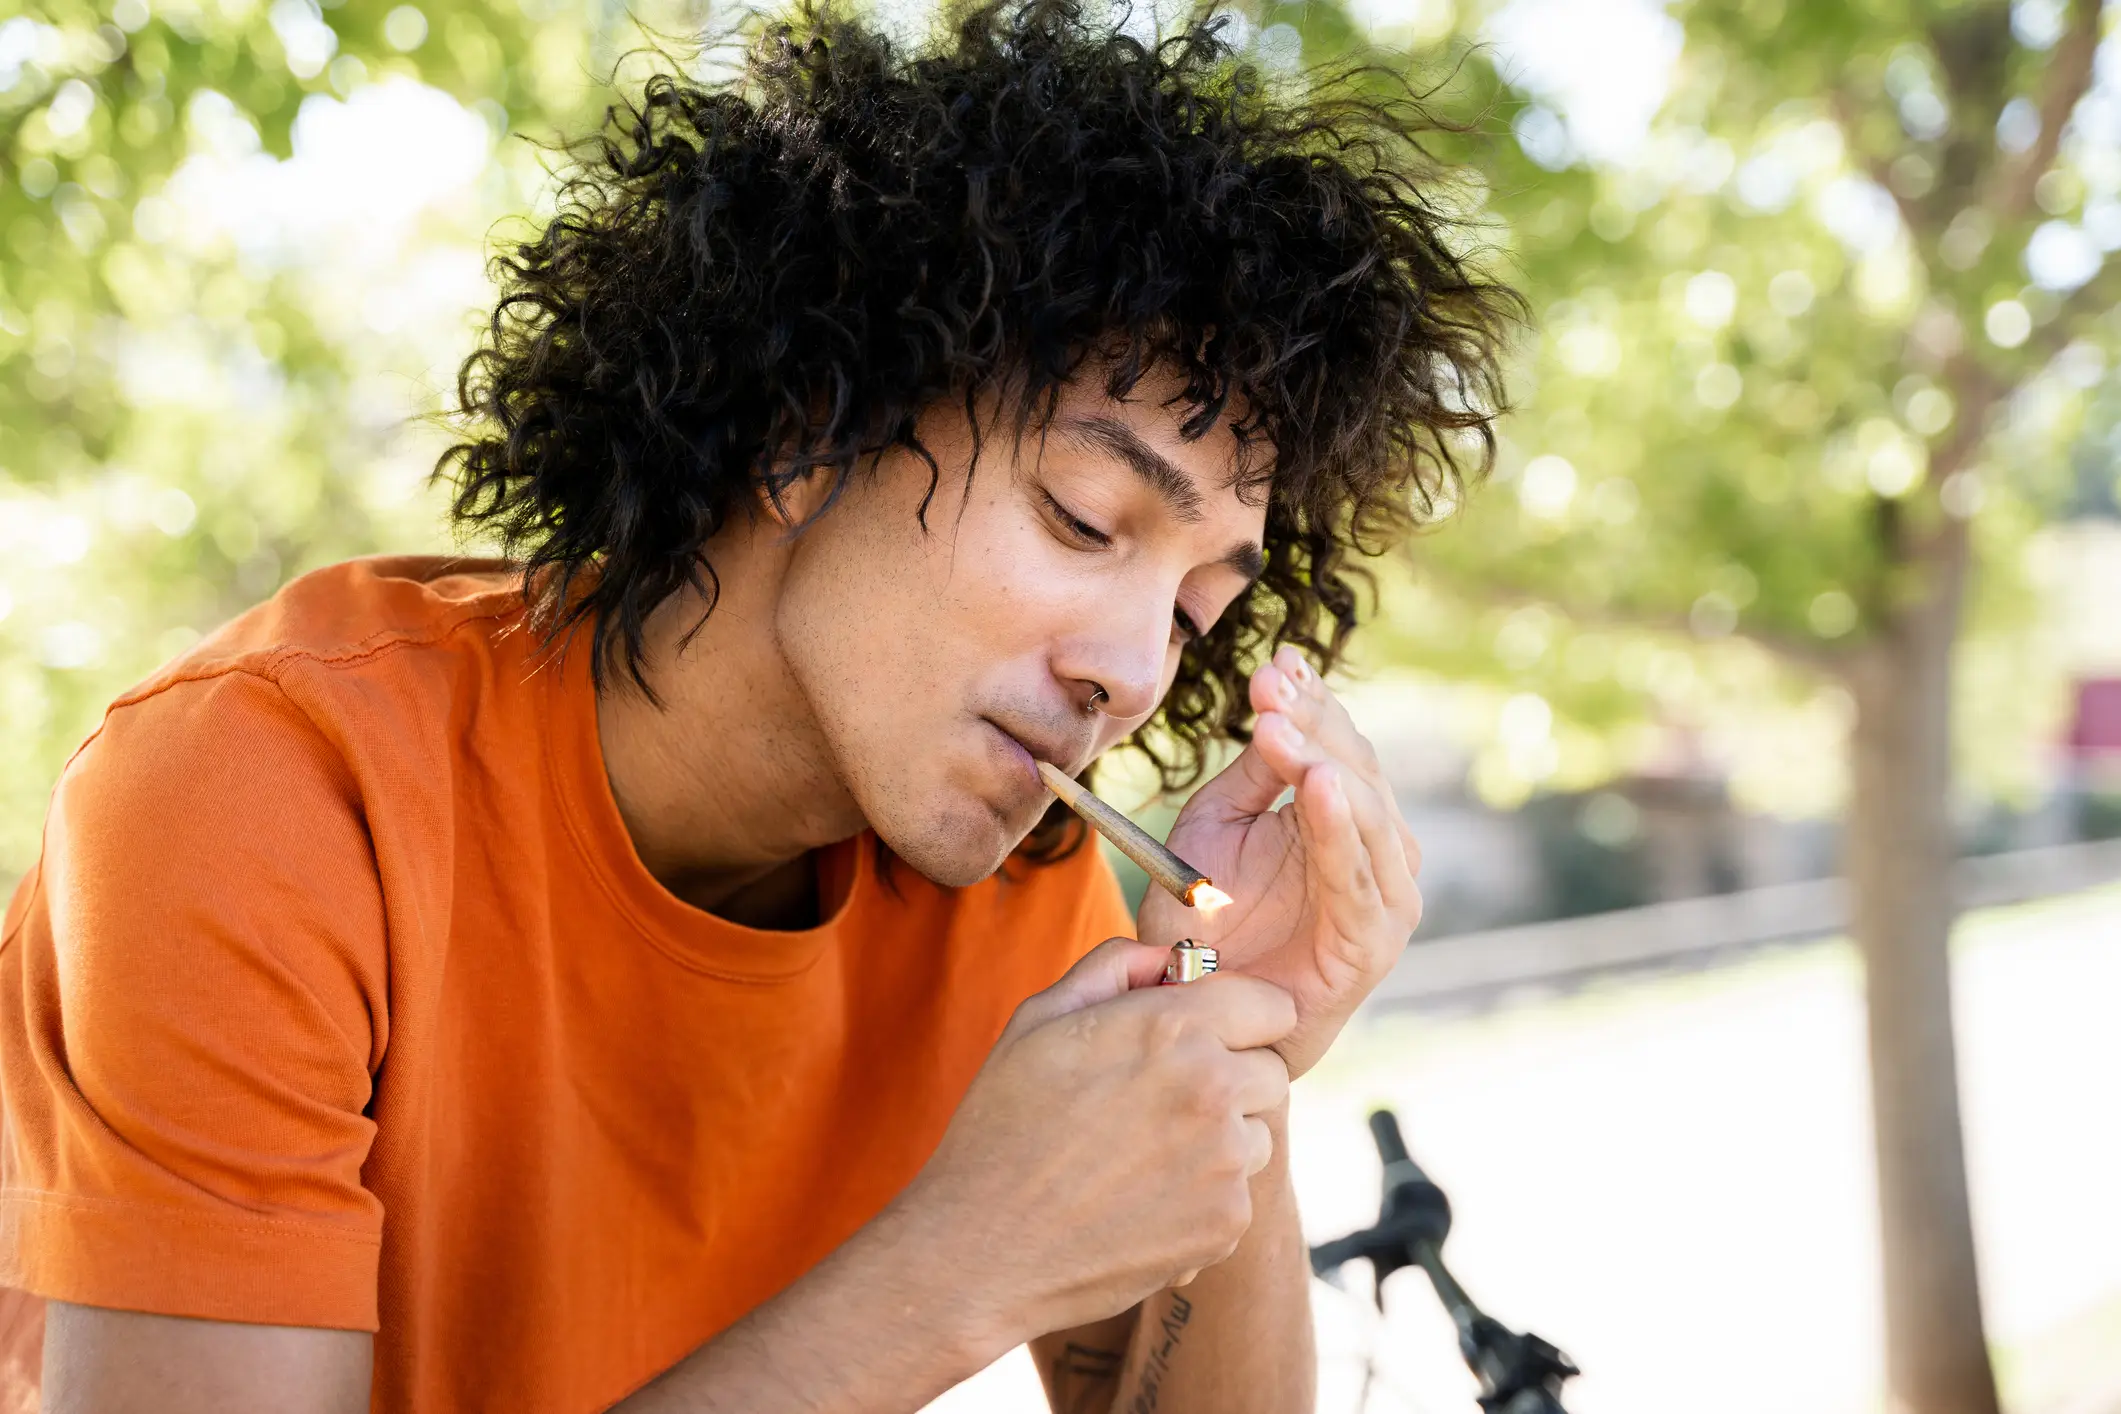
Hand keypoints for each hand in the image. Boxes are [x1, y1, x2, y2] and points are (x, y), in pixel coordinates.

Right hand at [890, 938, 1294, 1343]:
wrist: (984, 1246)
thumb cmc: (1003, 1125)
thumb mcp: (1039, 1020)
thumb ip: (1114, 967)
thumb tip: (1170, 957)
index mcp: (1171, 1027)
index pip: (1272, 1005)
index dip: (1242, 1018)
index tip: (1209, 1036)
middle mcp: (1212, 1088)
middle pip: (1271, 1071)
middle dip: (1231, 1078)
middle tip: (1163, 1102)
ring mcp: (1224, 1160)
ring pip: (1257, 1134)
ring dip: (1220, 1140)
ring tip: (1142, 1157)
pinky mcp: (1227, 1222)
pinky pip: (1239, 1193)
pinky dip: (1203, 1198)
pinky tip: (1141, 1202)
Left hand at [1138, 645, 1422, 1077]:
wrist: (1199, 1010)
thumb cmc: (1205, 919)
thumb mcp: (1217, 825)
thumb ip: (1253, 769)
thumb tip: (1279, 692)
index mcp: (1340, 816)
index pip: (1335, 744)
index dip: (1310, 701)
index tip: (1275, 662)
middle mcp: (1374, 849)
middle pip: (1354, 769)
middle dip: (1313, 723)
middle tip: (1270, 685)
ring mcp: (1383, 894)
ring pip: (1364, 813)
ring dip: (1324, 764)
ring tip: (1282, 727)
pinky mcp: (1373, 939)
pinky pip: (1357, 875)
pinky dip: (1340, 829)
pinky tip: (1318, 786)